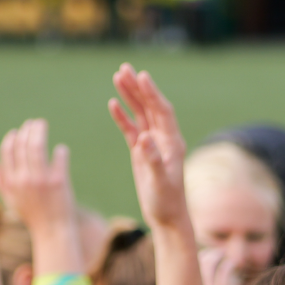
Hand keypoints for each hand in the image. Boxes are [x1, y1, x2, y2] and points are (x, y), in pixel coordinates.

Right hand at [0, 119, 76, 238]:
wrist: (53, 232)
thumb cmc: (33, 217)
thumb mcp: (12, 201)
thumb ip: (0, 183)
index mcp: (11, 183)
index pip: (7, 152)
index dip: (12, 138)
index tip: (18, 131)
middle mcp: (24, 180)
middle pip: (22, 145)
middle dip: (27, 130)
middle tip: (34, 123)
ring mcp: (42, 180)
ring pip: (37, 146)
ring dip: (39, 131)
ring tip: (42, 125)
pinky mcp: (59, 181)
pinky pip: (59, 157)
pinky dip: (60, 151)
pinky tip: (61, 150)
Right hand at [109, 65, 190, 230]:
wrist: (166, 216)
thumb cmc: (166, 201)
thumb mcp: (160, 182)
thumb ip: (153, 160)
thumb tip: (144, 138)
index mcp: (172, 142)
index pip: (162, 111)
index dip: (152, 93)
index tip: (142, 76)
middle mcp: (164, 138)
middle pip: (150, 106)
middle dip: (138, 87)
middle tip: (124, 68)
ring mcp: (152, 143)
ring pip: (140, 114)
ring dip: (129, 96)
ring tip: (117, 76)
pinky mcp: (141, 152)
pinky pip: (131, 129)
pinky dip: (122, 116)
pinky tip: (112, 103)